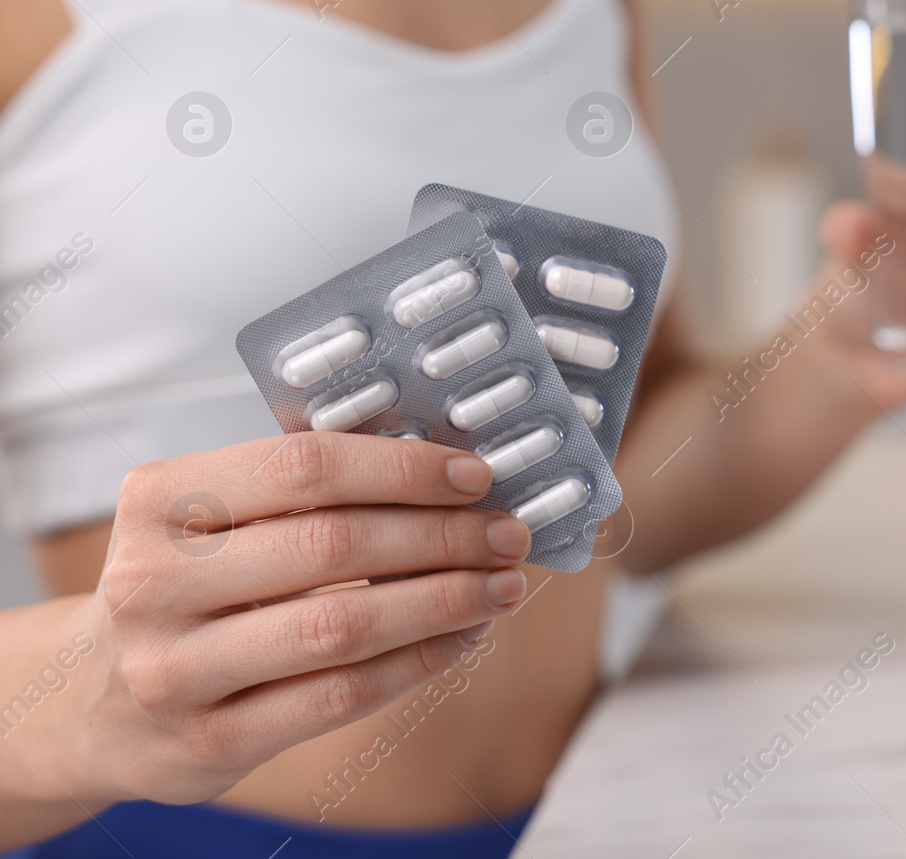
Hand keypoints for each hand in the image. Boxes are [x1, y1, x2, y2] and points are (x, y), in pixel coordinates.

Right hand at [57, 433, 531, 805]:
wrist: (93, 703)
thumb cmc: (188, 588)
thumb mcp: (210, 519)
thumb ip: (304, 489)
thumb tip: (448, 467)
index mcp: (159, 502)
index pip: (304, 468)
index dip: (404, 469)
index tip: (475, 475)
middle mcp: (155, 583)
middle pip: (333, 546)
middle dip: (442, 536)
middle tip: (509, 533)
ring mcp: (175, 669)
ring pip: (343, 626)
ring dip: (444, 601)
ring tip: (502, 584)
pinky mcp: (209, 741)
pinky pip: (341, 695)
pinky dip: (419, 661)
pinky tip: (463, 636)